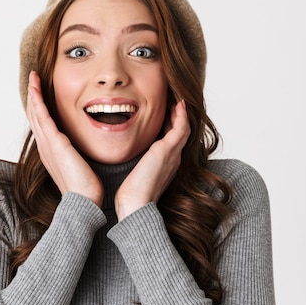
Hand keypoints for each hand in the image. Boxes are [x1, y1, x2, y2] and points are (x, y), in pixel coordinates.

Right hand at [26, 71, 102, 206]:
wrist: (84, 200)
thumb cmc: (86, 187)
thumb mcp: (81, 165)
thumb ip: (80, 154)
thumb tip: (88, 148)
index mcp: (51, 151)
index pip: (43, 124)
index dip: (40, 107)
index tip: (40, 93)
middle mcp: (45, 146)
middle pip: (35, 116)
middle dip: (33, 96)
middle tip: (33, 80)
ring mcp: (47, 144)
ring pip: (36, 113)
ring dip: (33, 94)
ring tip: (33, 79)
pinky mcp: (53, 142)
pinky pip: (42, 116)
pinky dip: (37, 100)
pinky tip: (36, 89)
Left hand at [115, 100, 190, 219]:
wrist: (135, 204)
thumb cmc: (130, 195)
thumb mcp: (133, 174)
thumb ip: (133, 164)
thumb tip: (121, 155)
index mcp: (165, 165)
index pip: (171, 141)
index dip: (170, 126)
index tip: (165, 114)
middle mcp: (172, 158)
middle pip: (180, 133)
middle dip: (177, 118)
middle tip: (172, 103)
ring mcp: (173, 154)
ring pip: (184, 128)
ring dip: (181, 113)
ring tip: (176, 100)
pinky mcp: (168, 150)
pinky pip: (181, 127)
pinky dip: (181, 115)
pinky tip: (179, 104)